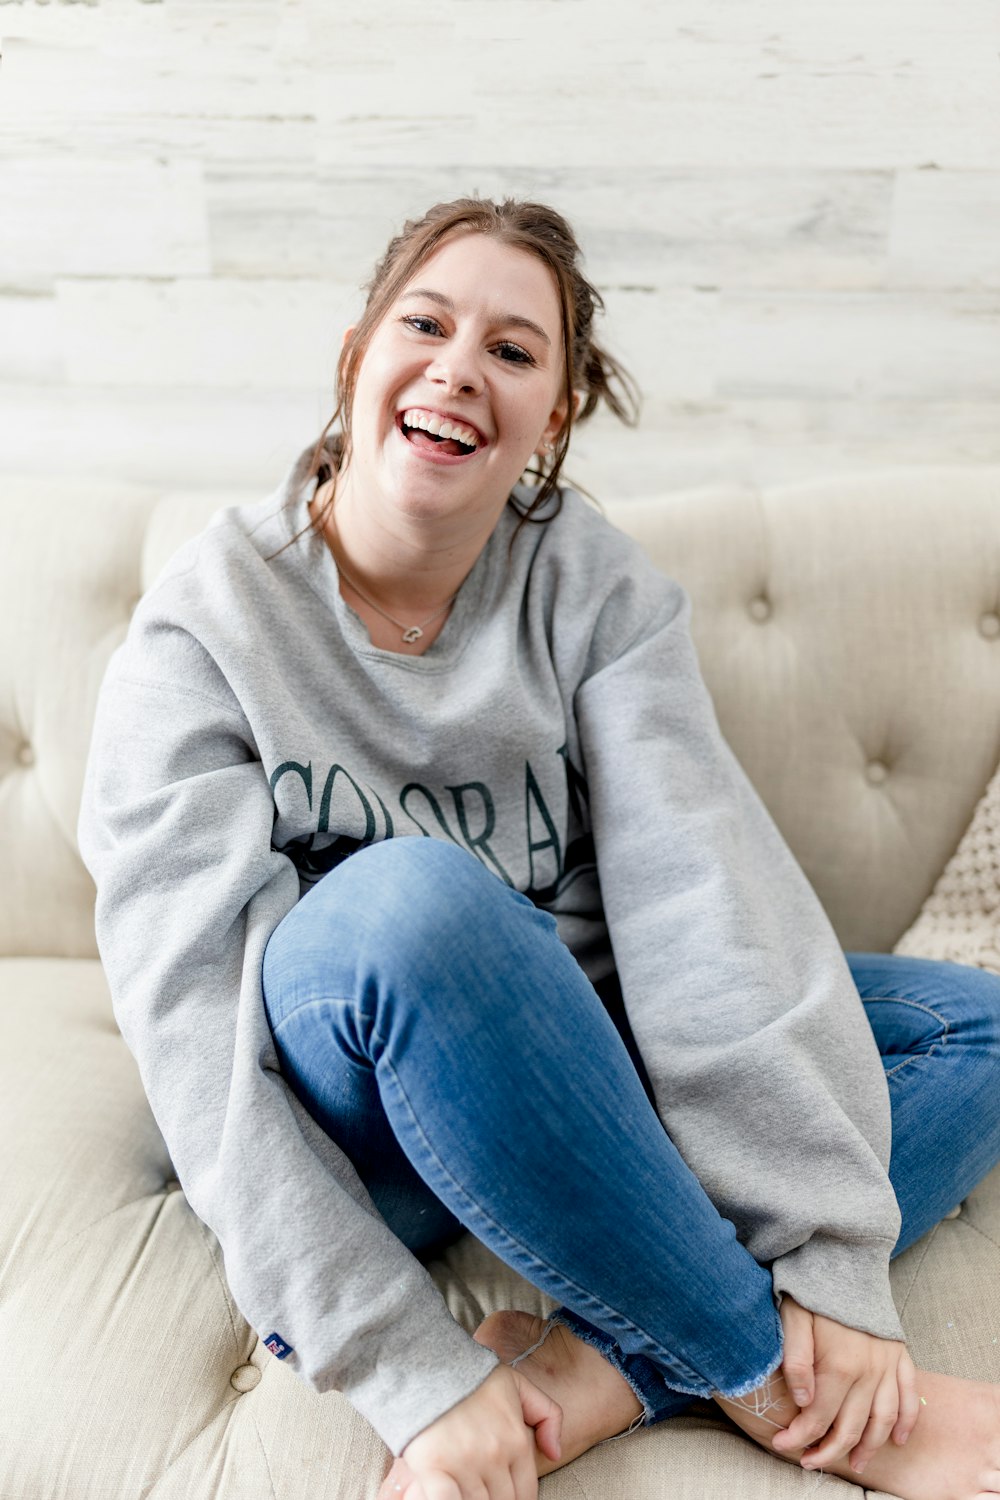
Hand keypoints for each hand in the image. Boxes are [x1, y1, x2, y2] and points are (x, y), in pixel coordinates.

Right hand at [384, 1362, 561, 1499]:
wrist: (430, 1365)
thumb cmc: (472, 1377)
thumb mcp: (518, 1385)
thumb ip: (547, 1415)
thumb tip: (555, 1452)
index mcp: (517, 1442)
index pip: (525, 1494)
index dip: (515, 1498)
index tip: (502, 1492)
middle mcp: (495, 1458)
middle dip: (494, 1498)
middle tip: (484, 1488)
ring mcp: (465, 1465)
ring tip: (466, 1489)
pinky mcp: (433, 1469)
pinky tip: (454, 1494)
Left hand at [772, 1294, 921, 1473]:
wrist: (843, 1259)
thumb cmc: (812, 1289)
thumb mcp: (793, 1318)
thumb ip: (796, 1360)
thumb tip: (802, 1401)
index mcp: (840, 1364)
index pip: (818, 1416)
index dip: (799, 1436)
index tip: (782, 1445)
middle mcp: (869, 1371)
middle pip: (850, 1426)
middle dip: (828, 1450)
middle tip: (810, 1461)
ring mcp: (888, 1365)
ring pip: (882, 1420)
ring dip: (869, 1446)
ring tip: (854, 1463)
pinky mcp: (900, 1356)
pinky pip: (909, 1396)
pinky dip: (906, 1421)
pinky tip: (897, 1439)